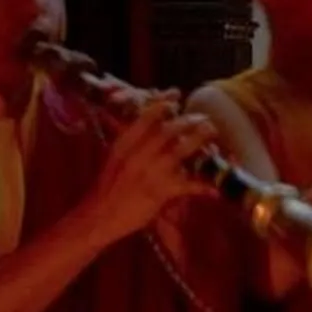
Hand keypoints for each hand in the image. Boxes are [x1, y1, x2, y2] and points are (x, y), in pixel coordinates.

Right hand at [89, 97, 216, 232]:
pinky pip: (186, 184)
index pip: (144, 118)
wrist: (96, 218)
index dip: (162, 104)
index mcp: (123, 146)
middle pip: (167, 131)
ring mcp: (149, 174)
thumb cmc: (106, 189)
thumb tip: (151, 125)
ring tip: (211, 130)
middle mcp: (136, 156)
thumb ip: (131, 142)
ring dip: (199, 139)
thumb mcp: (114, 159)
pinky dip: (203, 185)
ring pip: (180, 151)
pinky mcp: (159, 193)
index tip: (175, 93)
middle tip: (201, 117)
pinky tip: (215, 188)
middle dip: (188, 120)